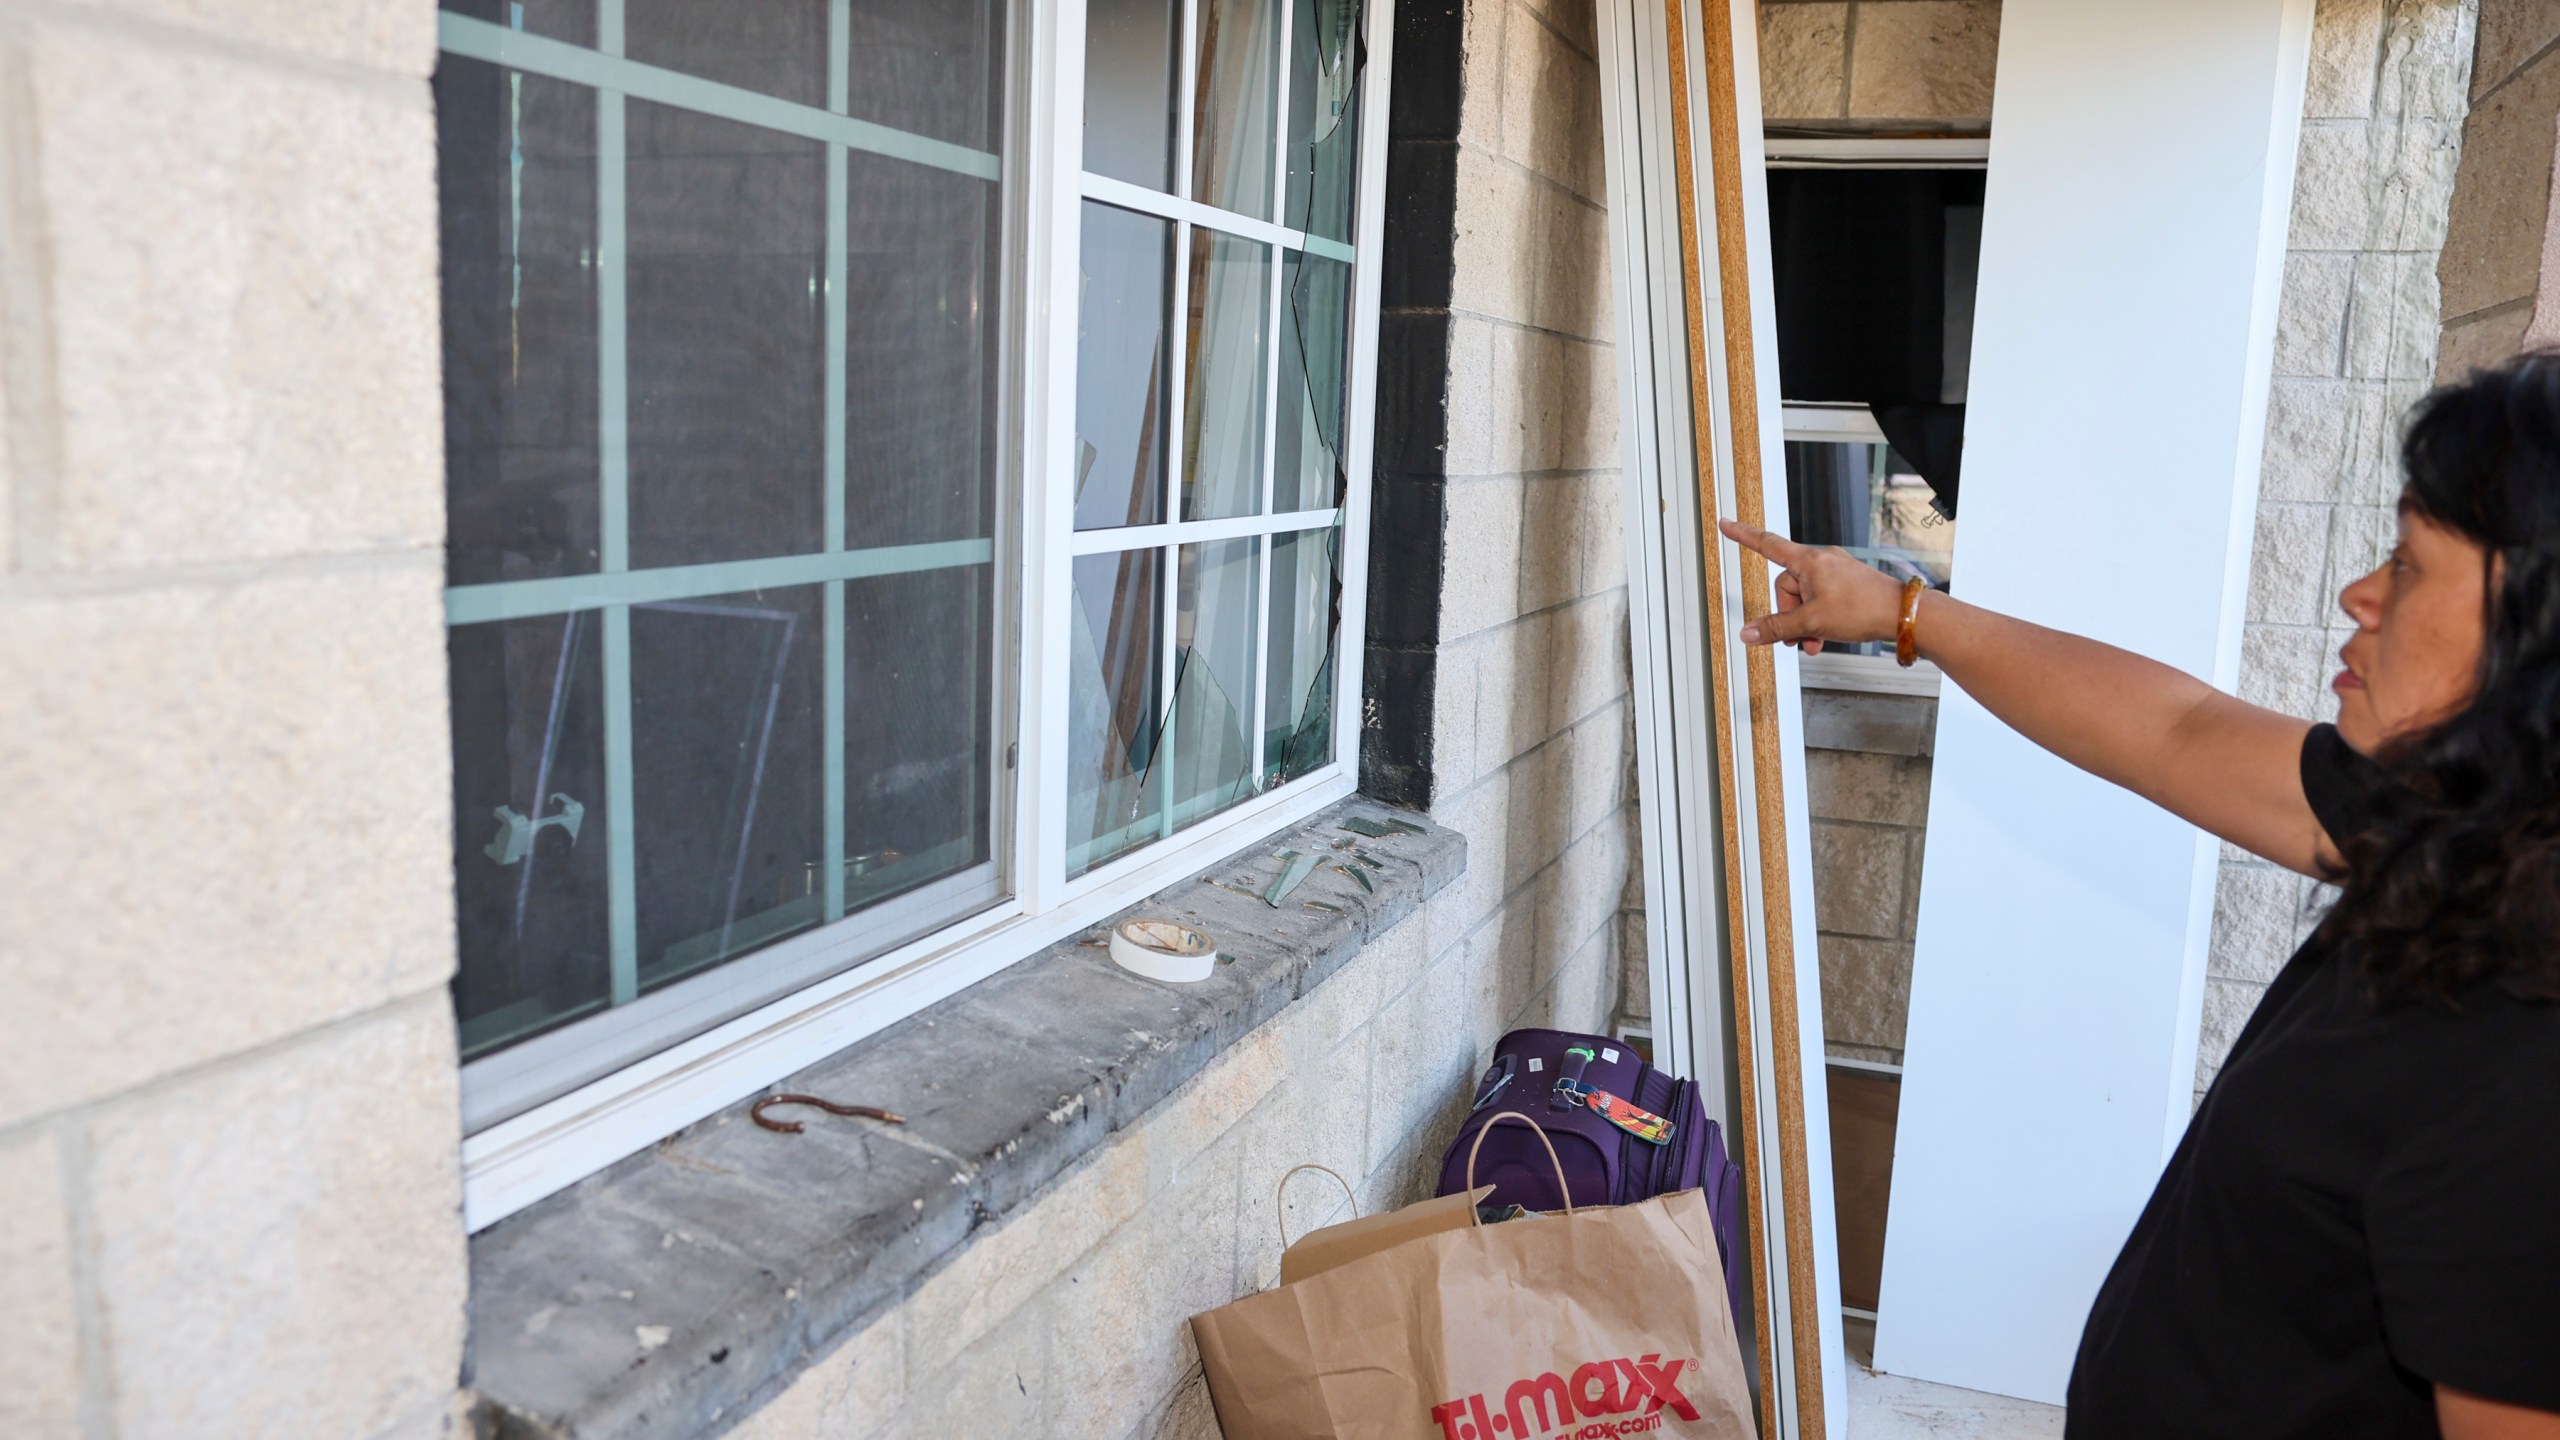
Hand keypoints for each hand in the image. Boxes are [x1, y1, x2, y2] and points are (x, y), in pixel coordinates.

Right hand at [1717, 518, 1908, 655]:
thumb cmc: (1863, 609)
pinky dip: (1818, 619)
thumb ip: (1776, 628)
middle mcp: (1821, 561)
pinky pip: (1820, 600)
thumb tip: (1748, 633)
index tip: (1726, 524)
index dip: (1743, 536)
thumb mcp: (1811, 622)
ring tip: (1815, 641)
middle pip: (1786, 586)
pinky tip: (1824, 636)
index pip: (1768, 544)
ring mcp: (1835, 572)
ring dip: (1804, 622)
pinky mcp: (1847, 584)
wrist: (1902, 615)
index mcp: (1809, 560)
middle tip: (1799, 636)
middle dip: (1788, 614)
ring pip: (1804, 598)